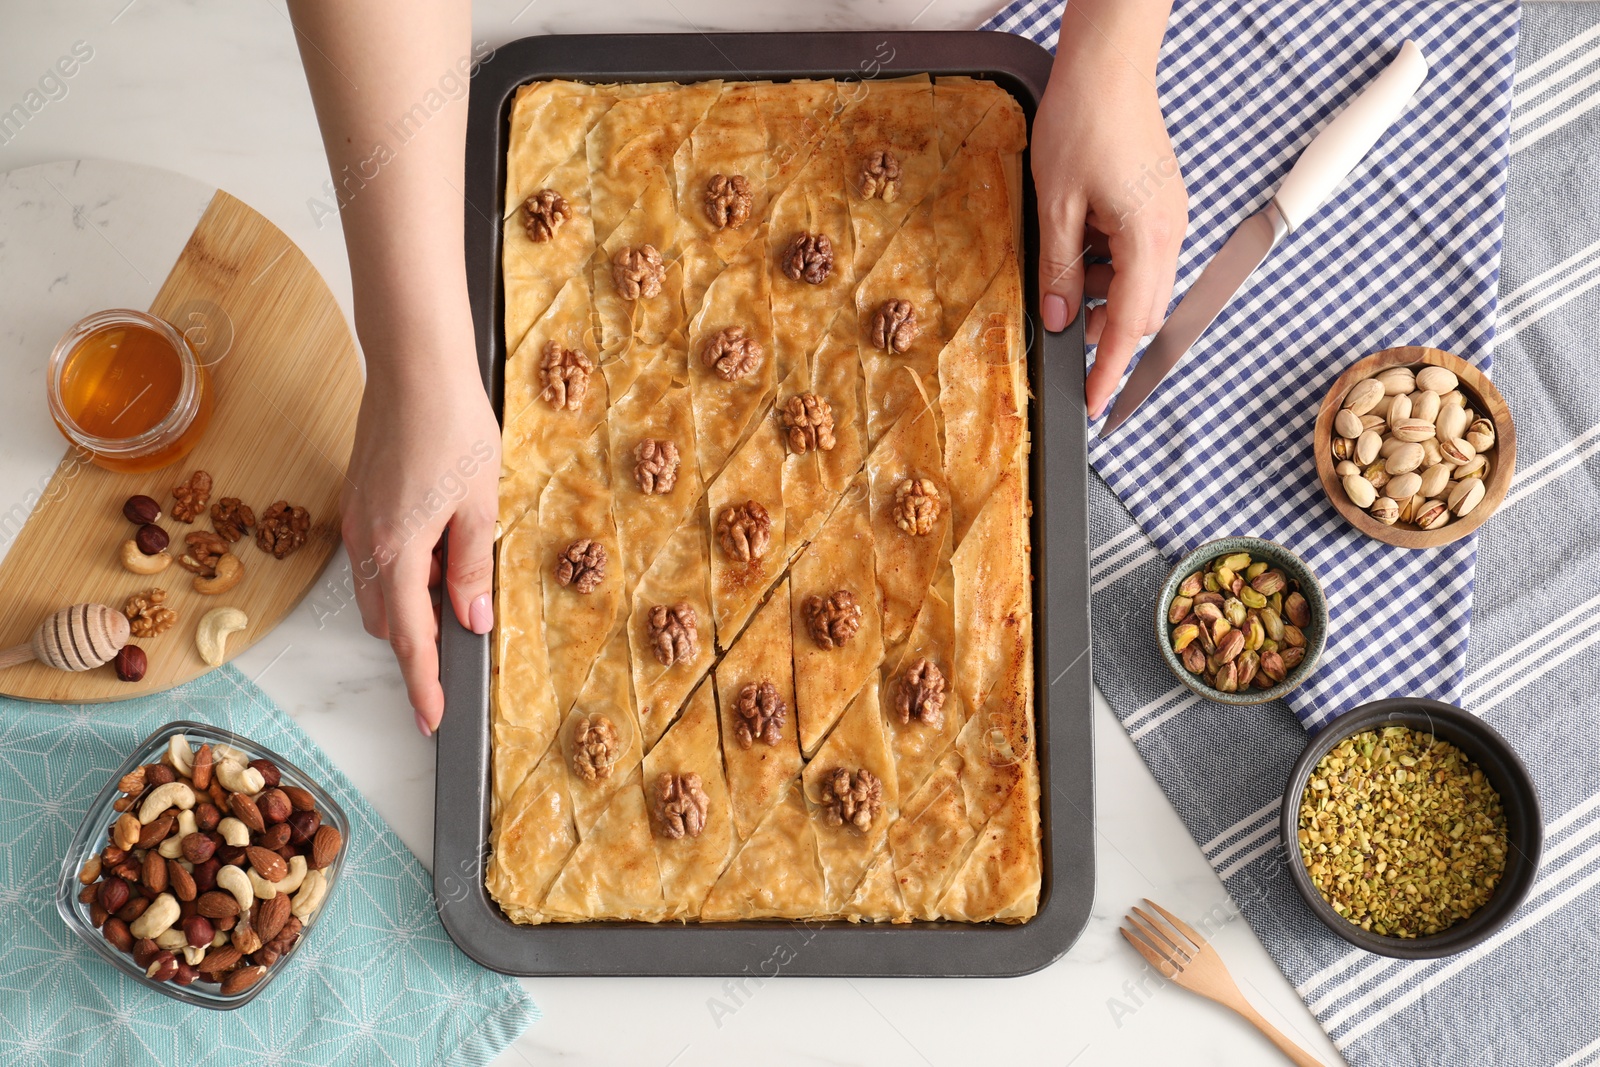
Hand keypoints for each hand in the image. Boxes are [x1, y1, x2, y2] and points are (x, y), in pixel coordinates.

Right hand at [340, 329, 499, 736]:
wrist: (413, 364)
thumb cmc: (453, 426)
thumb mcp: (480, 504)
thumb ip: (473, 568)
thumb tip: (471, 621)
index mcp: (399, 551)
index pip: (410, 639)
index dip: (422, 684)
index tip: (432, 719)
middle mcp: (367, 542)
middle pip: (388, 620)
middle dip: (419, 637)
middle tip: (465, 631)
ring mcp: (357, 519)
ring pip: (379, 587)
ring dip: (412, 598)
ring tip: (457, 569)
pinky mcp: (358, 497)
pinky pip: (376, 554)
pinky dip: (403, 565)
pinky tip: (439, 536)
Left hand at [1034, 6, 1188, 418]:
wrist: (1108, 65)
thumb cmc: (1085, 121)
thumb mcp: (1056, 205)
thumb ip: (1059, 271)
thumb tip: (1060, 320)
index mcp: (1149, 239)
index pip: (1131, 326)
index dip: (1110, 370)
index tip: (1094, 403)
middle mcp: (1171, 232)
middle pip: (1141, 309)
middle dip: (1101, 327)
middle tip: (1061, 320)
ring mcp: (1170, 218)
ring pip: (1139, 283)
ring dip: (1101, 291)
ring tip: (1062, 265)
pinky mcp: (1160, 205)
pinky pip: (1138, 255)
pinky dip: (1108, 265)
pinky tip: (1078, 243)